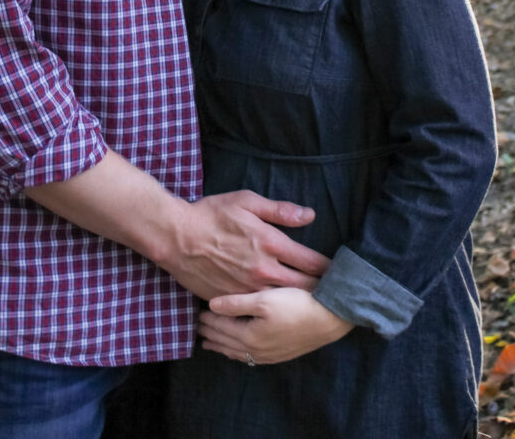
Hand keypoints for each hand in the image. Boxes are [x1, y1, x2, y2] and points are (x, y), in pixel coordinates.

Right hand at [163, 191, 330, 299]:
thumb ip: (280, 210)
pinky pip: (258, 310)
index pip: (310, 262)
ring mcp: (247, 289)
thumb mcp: (247, 201)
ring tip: (315, 306)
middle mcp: (263, 270)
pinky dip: (272, 311)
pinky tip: (281, 314)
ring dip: (299, 304)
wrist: (176, 237)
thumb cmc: (212, 214)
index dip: (328, 268)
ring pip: (282, 302)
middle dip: (320, 291)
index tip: (339, 272)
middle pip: (302, 288)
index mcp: (270, 244)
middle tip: (334, 294)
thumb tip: (310, 215)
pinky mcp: (231, 300)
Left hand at [199, 288, 353, 363]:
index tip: (198, 312)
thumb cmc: (296, 304)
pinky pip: (250, 357)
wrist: (328, 318)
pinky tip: (239, 349)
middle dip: (211, 334)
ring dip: (223, 346)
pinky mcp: (280, 354)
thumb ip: (236, 303)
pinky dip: (238, 352)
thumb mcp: (264, 299)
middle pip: (227, 342)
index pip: (222, 327)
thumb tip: (211, 305)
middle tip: (198, 328)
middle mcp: (256, 350)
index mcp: (249, 336)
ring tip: (210, 343)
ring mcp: (269, 355)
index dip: (209, 319)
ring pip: (238, 352)